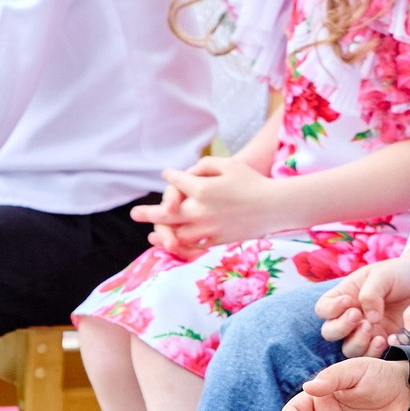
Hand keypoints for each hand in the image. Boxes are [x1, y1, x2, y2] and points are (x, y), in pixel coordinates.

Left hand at [131, 157, 281, 253]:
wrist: (274, 206)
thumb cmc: (252, 182)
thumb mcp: (228, 164)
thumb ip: (204, 165)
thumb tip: (187, 173)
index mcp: (202, 188)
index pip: (176, 182)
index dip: (171, 177)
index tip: (167, 174)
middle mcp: (200, 210)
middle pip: (166, 214)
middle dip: (148, 213)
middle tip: (134, 214)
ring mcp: (207, 228)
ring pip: (177, 233)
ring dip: (162, 233)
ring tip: (152, 234)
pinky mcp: (216, 240)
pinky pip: (193, 246)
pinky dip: (182, 246)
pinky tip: (175, 244)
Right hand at [316, 248, 409, 356]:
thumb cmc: (400, 273)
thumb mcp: (382, 275)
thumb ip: (370, 293)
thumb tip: (368, 317)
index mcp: (345, 296)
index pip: (324, 308)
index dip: (331, 309)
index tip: (349, 302)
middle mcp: (351, 318)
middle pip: (330, 332)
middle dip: (341, 327)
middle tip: (359, 317)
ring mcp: (367, 333)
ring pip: (348, 348)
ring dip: (357, 341)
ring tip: (372, 328)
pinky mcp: (383, 343)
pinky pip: (371, 355)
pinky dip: (374, 351)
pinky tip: (384, 340)